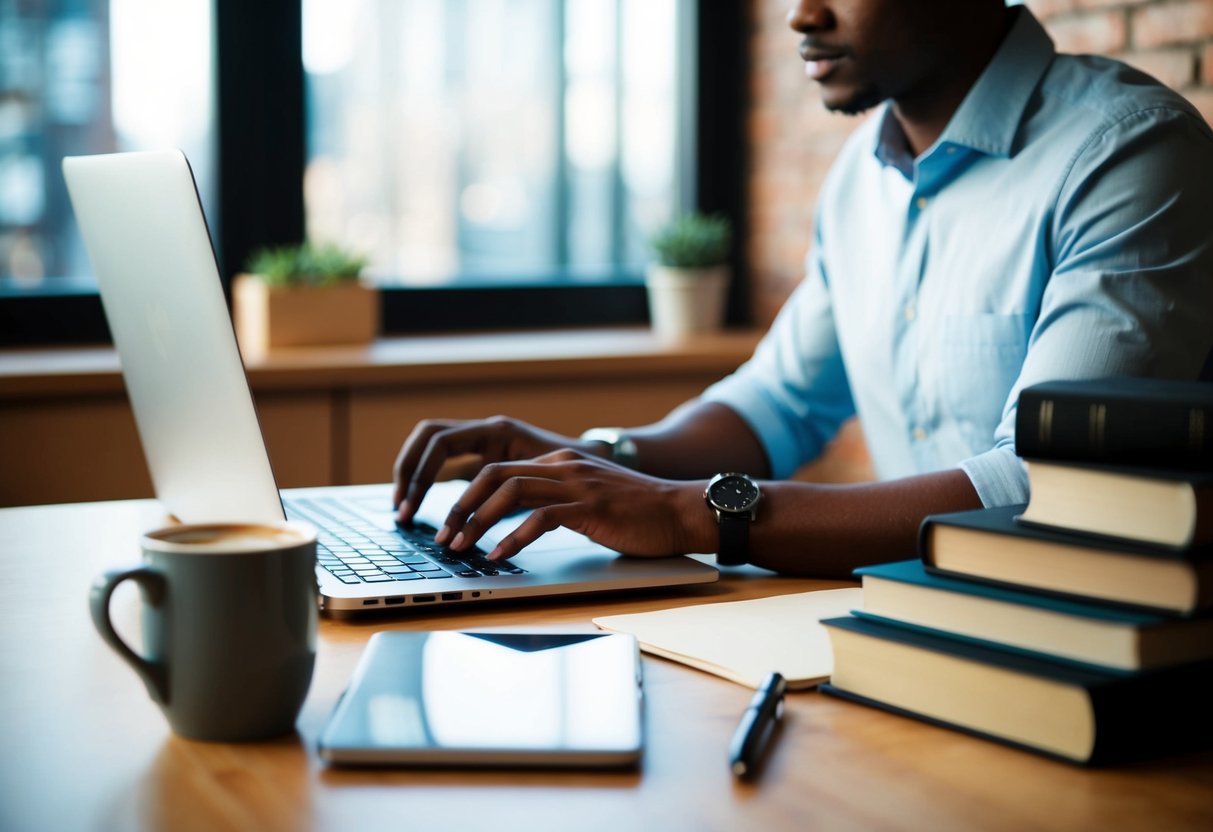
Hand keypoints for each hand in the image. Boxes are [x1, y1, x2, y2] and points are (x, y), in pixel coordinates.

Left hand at [435, 449, 714, 559]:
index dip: (467, 496)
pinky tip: (500, 555)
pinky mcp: (590, 506)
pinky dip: (514, 537)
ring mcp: (577, 484)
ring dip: (478, 521)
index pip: (498, 470)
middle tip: (444, 536)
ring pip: (510, 491)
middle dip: (461, 506)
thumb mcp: (587, 498)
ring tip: (462, 547)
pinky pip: (541, 517)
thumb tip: (516, 522)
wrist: (680, 511)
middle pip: (494, 475)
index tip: (450, 524)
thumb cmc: (637, 513)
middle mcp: (563, 465)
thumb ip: (554, 501)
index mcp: (559, 461)